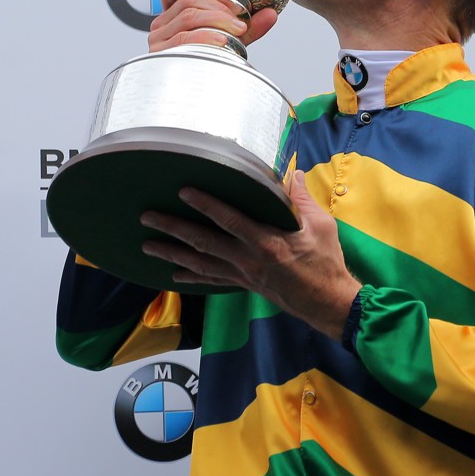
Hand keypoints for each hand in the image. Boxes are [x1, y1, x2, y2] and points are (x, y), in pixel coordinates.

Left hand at [140, 171, 361, 339]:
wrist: (326, 302)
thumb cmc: (325, 262)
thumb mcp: (320, 225)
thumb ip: (301, 199)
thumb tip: (292, 173)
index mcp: (266, 241)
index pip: (228, 219)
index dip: (205, 204)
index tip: (183, 191)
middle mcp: (248, 259)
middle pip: (203, 242)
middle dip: (173, 229)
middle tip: (148, 217)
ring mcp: (243, 274)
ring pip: (200, 263)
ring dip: (172, 253)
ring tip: (147, 245)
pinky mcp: (244, 284)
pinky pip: (212, 280)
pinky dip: (191, 277)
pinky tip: (173, 273)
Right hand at [147, 0, 278, 52]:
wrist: (200, 91)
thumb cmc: (211, 59)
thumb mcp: (230, 38)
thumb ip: (249, 25)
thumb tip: (271, 14)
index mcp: (173, 14)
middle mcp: (162, 24)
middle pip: (188, 0)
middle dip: (219, 7)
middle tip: (239, 21)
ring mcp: (159, 38)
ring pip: (188, 16)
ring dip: (217, 20)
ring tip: (237, 30)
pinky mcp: (162, 53)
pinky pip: (184, 37)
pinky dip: (205, 36)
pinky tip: (221, 40)